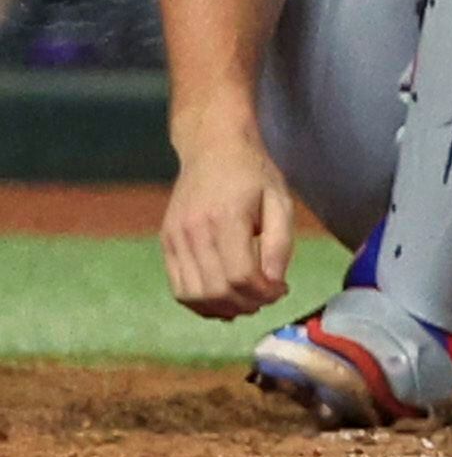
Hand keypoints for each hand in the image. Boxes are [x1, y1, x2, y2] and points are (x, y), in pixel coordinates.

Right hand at [163, 126, 301, 318]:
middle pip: (216, 291)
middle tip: (267, 299)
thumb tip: (274, 283)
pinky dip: (201, 302)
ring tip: (247, 301)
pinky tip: (224, 298)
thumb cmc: (253, 172)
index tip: (280, 291)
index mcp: (225, 218)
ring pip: (193, 296)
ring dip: (223, 309)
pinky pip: (178, 288)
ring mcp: (174, 239)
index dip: (262, 293)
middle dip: (246, 304)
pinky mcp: (166, 243)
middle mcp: (193, 232)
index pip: (240, 276)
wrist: (212, 147)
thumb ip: (280, 244)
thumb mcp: (279, 200)